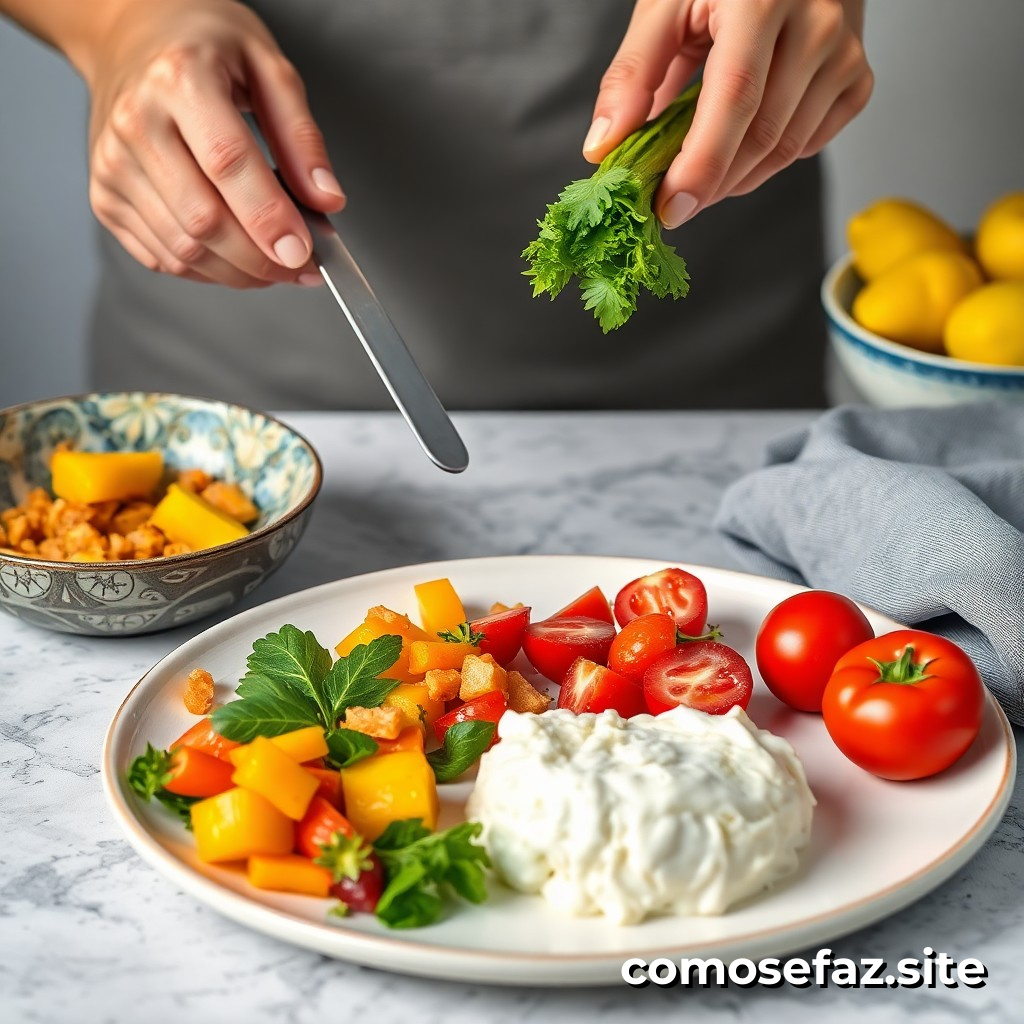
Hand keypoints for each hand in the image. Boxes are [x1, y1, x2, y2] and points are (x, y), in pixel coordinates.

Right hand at [82, 0, 343, 286]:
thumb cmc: (203, 49)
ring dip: (240, 273)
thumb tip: (326, 199)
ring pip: (183, 250)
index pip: (228, 164)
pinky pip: (163, 257)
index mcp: (179, 79)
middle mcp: (135, 122)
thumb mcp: (270, 68)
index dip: (269, 219)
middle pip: (203, 220)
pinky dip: (208, 270)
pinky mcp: (105, 197)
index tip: (304, 252)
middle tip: (303, 265)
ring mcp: (113, 164)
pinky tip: (235, 256)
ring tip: (275, 262)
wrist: (131, 37)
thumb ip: (302, 138)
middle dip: (261, 259)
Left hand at [585, 0, 872, 227]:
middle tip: (672, 201)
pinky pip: (811, 143)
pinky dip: (770, 160)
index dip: (701, 164)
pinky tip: (743, 146)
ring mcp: (844, 53)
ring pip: (788, 149)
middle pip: (763, 135)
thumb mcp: (667, 2)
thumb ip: (633, 72)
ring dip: (737, 178)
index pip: (734, 98)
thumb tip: (604, 146)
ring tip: (699, 175)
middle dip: (713, 183)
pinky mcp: (857, 76)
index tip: (670, 207)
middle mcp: (816, 24)